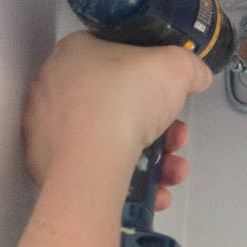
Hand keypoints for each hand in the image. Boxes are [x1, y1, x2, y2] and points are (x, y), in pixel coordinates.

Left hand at [22, 32, 211, 190]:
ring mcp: (50, 132)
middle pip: (119, 107)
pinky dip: (130, 184)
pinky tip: (154, 192)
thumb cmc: (123, 102)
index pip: (115, 59)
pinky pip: (97, 172)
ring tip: (172, 171)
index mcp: (74, 54)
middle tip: (176, 139)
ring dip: (153, 160)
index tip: (171, 98)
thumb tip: (196, 74)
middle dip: (159, 128)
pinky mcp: (52, 169)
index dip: (151, 80)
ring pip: (111, 143)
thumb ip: (189, 67)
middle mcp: (56, 90)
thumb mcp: (173, 67)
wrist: (91, 160)